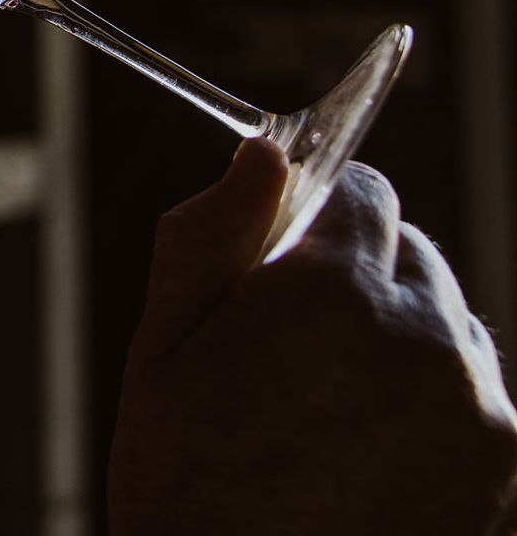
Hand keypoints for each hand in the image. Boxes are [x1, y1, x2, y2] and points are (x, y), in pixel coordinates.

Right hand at [109, 140, 516, 535]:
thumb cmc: (189, 489)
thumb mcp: (164, 350)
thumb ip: (213, 238)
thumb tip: (263, 157)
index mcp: (337, 294)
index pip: (365, 191)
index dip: (316, 219)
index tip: (282, 260)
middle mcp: (428, 340)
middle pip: (413, 257)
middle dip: (358, 280)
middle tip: (290, 350)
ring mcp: (479, 411)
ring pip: (449, 328)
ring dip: (401, 344)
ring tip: (328, 414)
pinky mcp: (504, 468)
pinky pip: (473, 400)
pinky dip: (431, 409)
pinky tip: (365, 455)